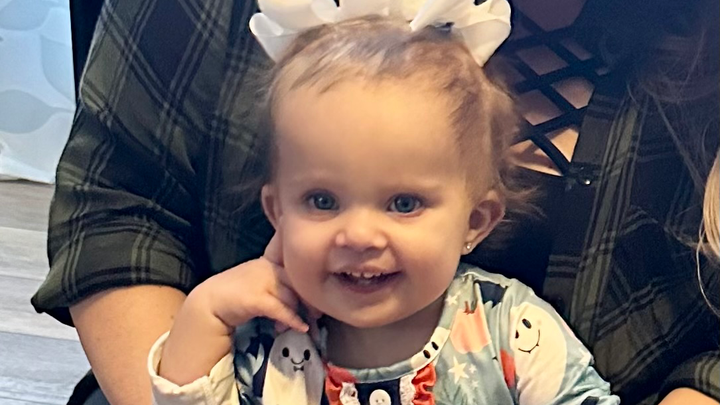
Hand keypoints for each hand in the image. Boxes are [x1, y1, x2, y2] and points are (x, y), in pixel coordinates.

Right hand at [158, 234, 306, 383]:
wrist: (208, 302)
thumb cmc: (237, 294)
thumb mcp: (260, 282)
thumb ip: (280, 285)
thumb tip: (303, 299)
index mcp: (269, 261)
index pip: (297, 267)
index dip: (310, 280)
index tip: (320, 294)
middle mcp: (266, 267)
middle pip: (299, 281)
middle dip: (311, 299)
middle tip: (317, 314)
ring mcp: (260, 280)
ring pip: (292, 295)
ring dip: (301, 312)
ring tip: (304, 324)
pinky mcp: (255, 298)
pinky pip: (281, 309)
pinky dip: (293, 319)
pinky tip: (300, 328)